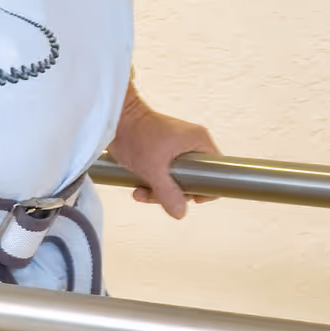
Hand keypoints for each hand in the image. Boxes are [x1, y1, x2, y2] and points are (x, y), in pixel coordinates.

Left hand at [108, 97, 219, 217]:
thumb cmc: (136, 136)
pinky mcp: (163, 149)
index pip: (216, 171)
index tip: (189, 198)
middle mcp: (192, 143)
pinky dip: (152, 181)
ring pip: (176, 178)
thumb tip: (181, 214)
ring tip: (139, 192)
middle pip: (193, 179)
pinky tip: (138, 186)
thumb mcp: (154, 170)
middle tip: (155, 196)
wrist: (113, 117)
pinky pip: (165, 172)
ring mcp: (177, 146)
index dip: (205, 189)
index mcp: (199, 142)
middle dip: (173, 193)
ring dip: (158, 190)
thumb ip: (169, 194)